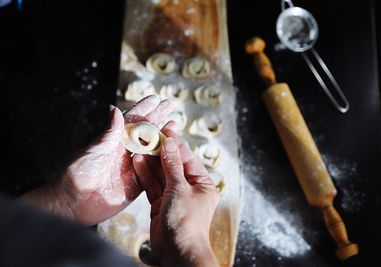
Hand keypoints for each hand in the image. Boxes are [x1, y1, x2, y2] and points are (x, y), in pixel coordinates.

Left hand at [21, 95, 173, 224]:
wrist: (73, 203)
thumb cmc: (78, 173)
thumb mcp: (95, 150)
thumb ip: (110, 132)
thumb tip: (115, 108)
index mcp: (114, 141)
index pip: (132, 121)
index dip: (144, 109)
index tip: (156, 99)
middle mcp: (124, 152)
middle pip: (145, 133)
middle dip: (158, 118)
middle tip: (170, 106)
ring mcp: (132, 168)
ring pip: (152, 150)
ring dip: (164, 139)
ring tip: (175, 125)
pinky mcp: (136, 184)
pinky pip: (153, 172)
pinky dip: (163, 162)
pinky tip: (173, 153)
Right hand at [132, 129, 219, 266]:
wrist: (177, 251)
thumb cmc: (186, 221)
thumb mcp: (180, 188)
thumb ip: (172, 165)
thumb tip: (170, 143)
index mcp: (202, 183)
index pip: (187, 158)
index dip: (175, 143)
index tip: (165, 129)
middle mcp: (189, 189)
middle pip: (173, 165)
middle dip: (160, 151)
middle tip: (148, 136)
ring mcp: (174, 197)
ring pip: (160, 175)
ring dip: (150, 162)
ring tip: (139, 146)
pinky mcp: (160, 205)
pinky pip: (153, 186)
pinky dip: (145, 175)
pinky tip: (138, 162)